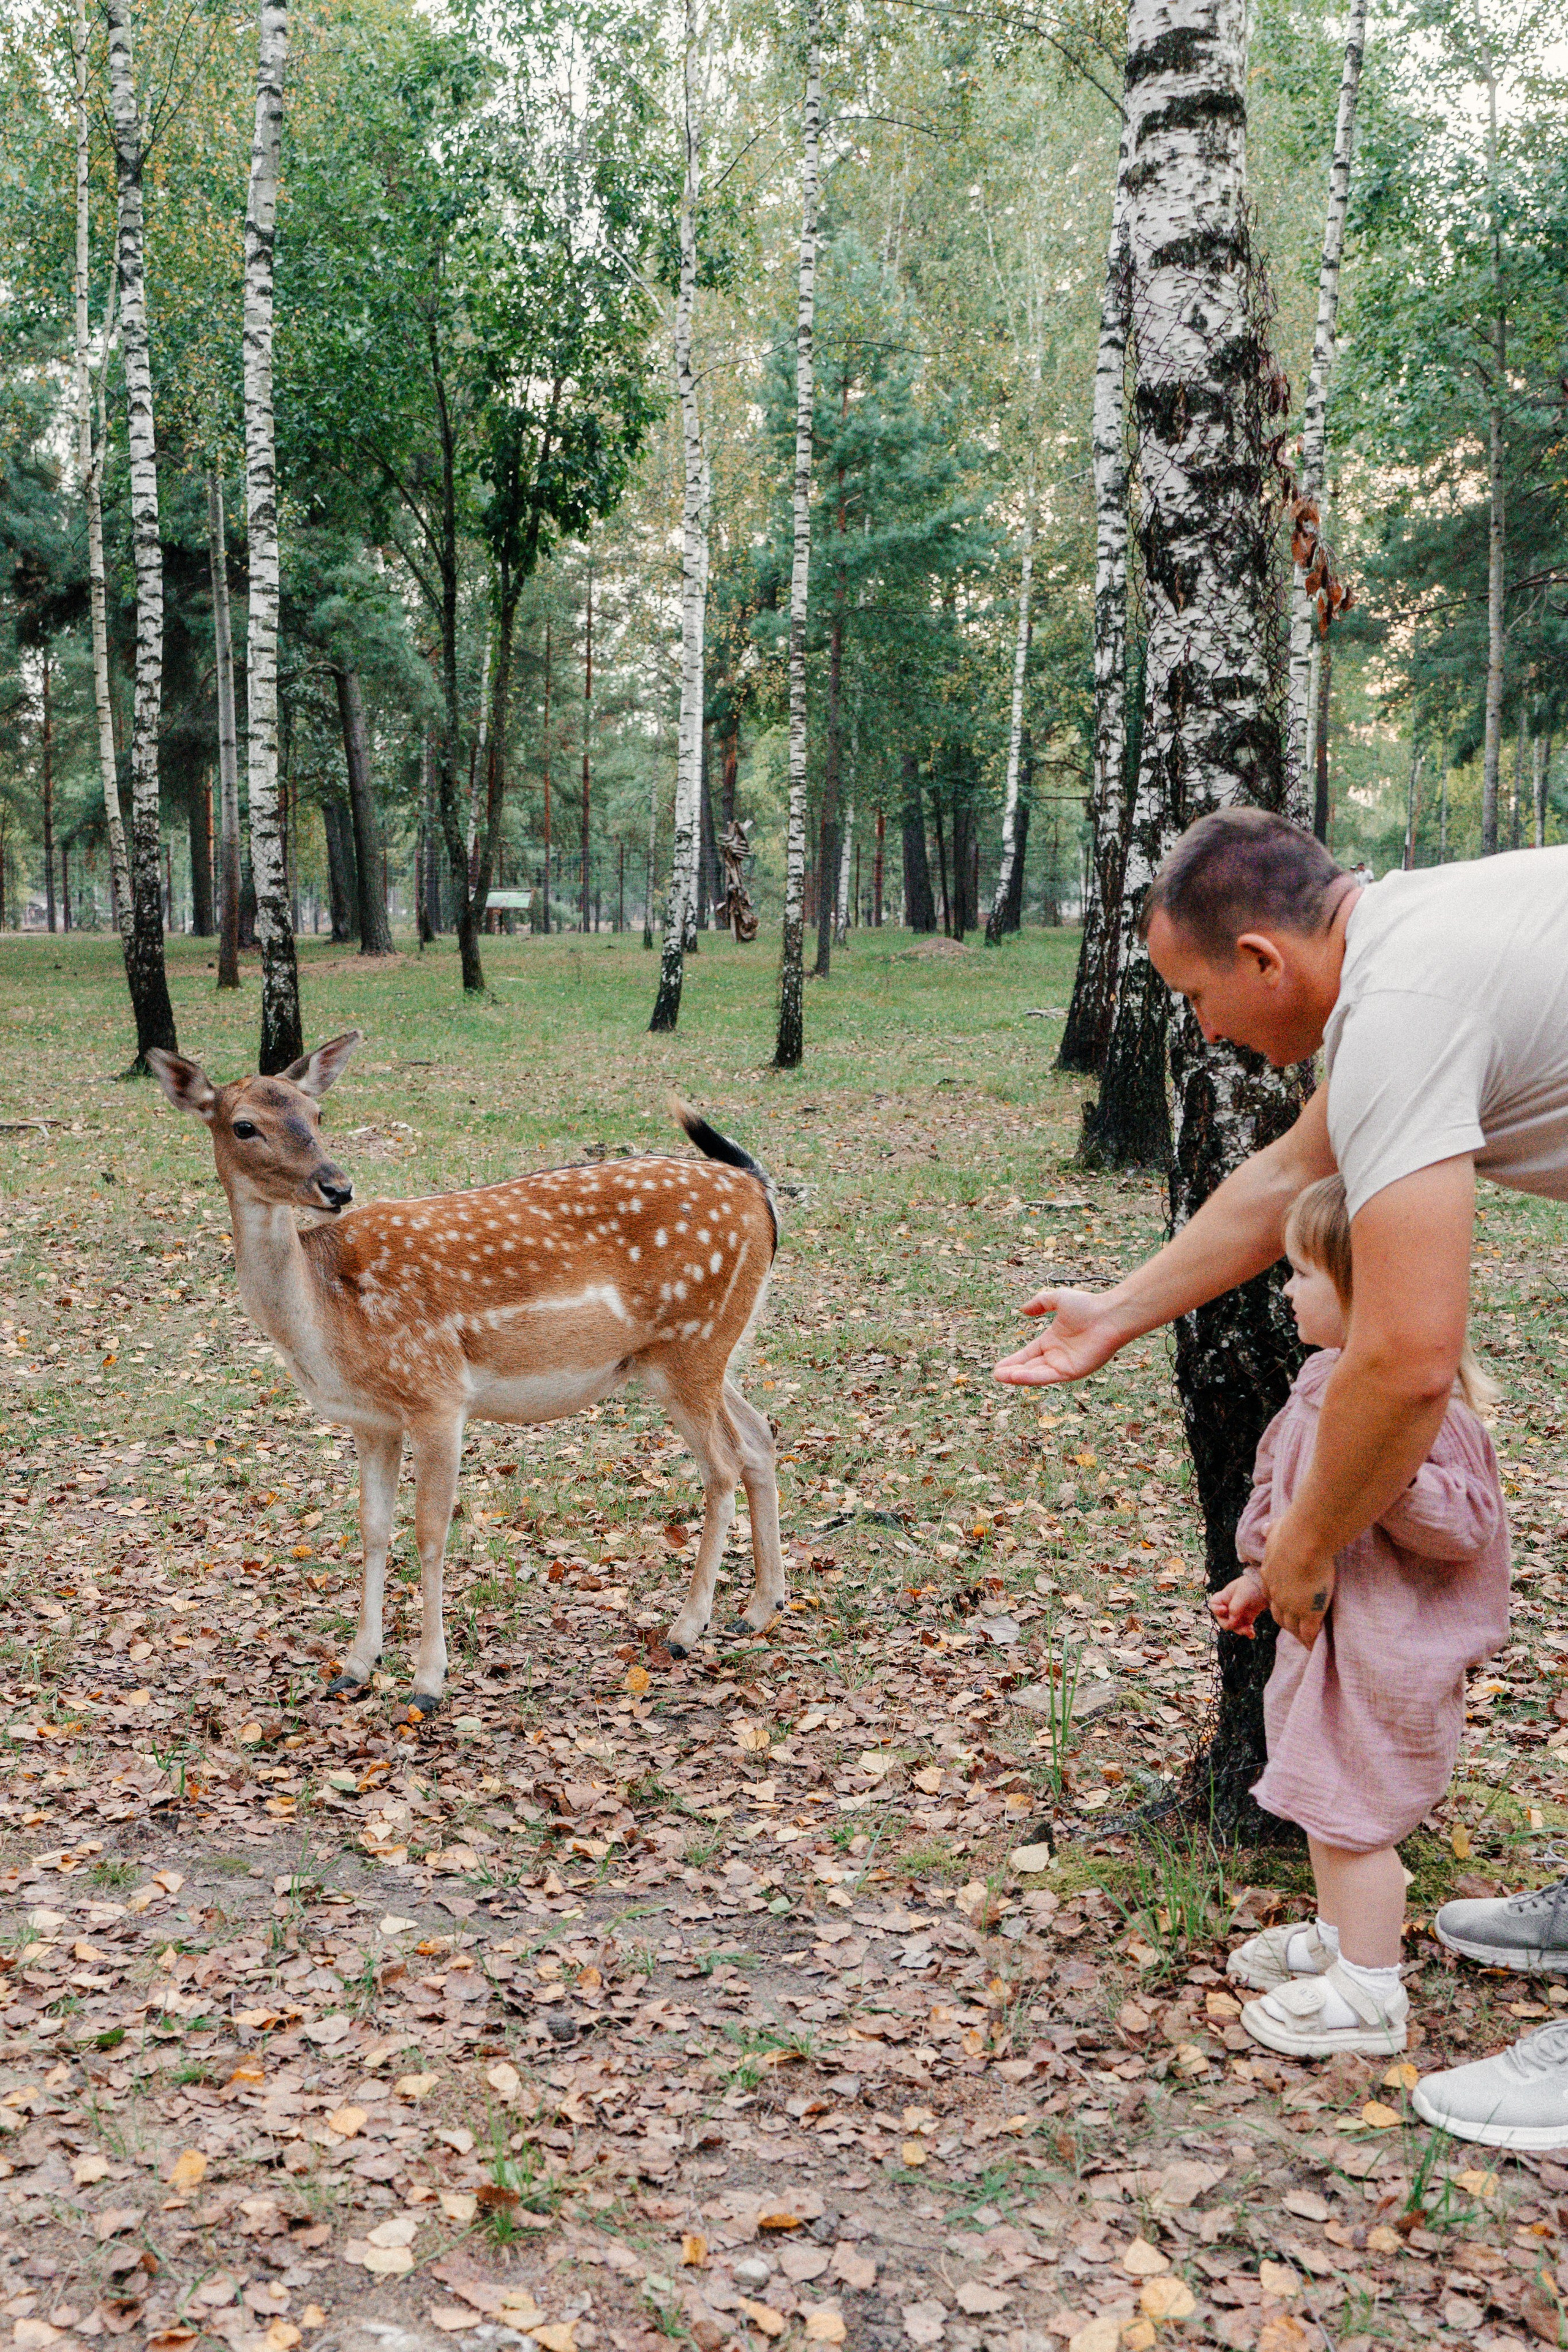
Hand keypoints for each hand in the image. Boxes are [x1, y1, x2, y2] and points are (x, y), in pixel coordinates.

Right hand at [993, 1287, 1131, 1386]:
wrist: (1109, 1315)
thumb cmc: (1088, 1306)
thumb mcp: (1057, 1299)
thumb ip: (1040, 1303)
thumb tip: (1022, 1310)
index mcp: (1053, 1341)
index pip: (1029, 1354)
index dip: (1014, 1360)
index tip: (999, 1366)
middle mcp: (1057, 1355)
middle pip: (1030, 1366)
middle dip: (1013, 1371)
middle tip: (996, 1375)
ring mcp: (1065, 1365)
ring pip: (1037, 1374)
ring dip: (1018, 1377)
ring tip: (1000, 1377)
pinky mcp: (1072, 1372)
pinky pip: (1048, 1376)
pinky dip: (1032, 1377)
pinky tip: (1016, 1376)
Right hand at [1209, 1572, 1268, 1636]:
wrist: (1268, 1587)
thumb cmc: (1252, 1587)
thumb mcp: (1243, 1595)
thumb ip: (1235, 1609)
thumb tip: (1232, 1623)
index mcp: (1225, 1596)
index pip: (1213, 1604)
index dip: (1216, 1610)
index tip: (1225, 1609)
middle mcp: (1229, 1605)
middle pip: (1222, 1619)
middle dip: (1229, 1624)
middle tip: (1238, 1624)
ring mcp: (1238, 1612)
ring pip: (1233, 1626)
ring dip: (1240, 1630)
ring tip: (1249, 1630)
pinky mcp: (1247, 1617)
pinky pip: (1244, 1628)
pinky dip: (1247, 1632)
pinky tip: (1252, 1634)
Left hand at [1259, 1521, 1335, 1647]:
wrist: (1303, 1542)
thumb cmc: (1292, 1532)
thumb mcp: (1276, 1530)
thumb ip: (1272, 1531)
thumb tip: (1266, 1527)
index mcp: (1269, 1575)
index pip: (1271, 1595)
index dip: (1279, 1601)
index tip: (1285, 1605)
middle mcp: (1277, 1593)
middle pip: (1279, 1614)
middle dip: (1286, 1621)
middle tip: (1295, 1628)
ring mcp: (1292, 1605)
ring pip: (1293, 1627)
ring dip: (1298, 1634)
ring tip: (1306, 1640)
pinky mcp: (1309, 1612)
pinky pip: (1309, 1633)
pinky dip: (1311, 1641)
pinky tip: (1315, 1646)